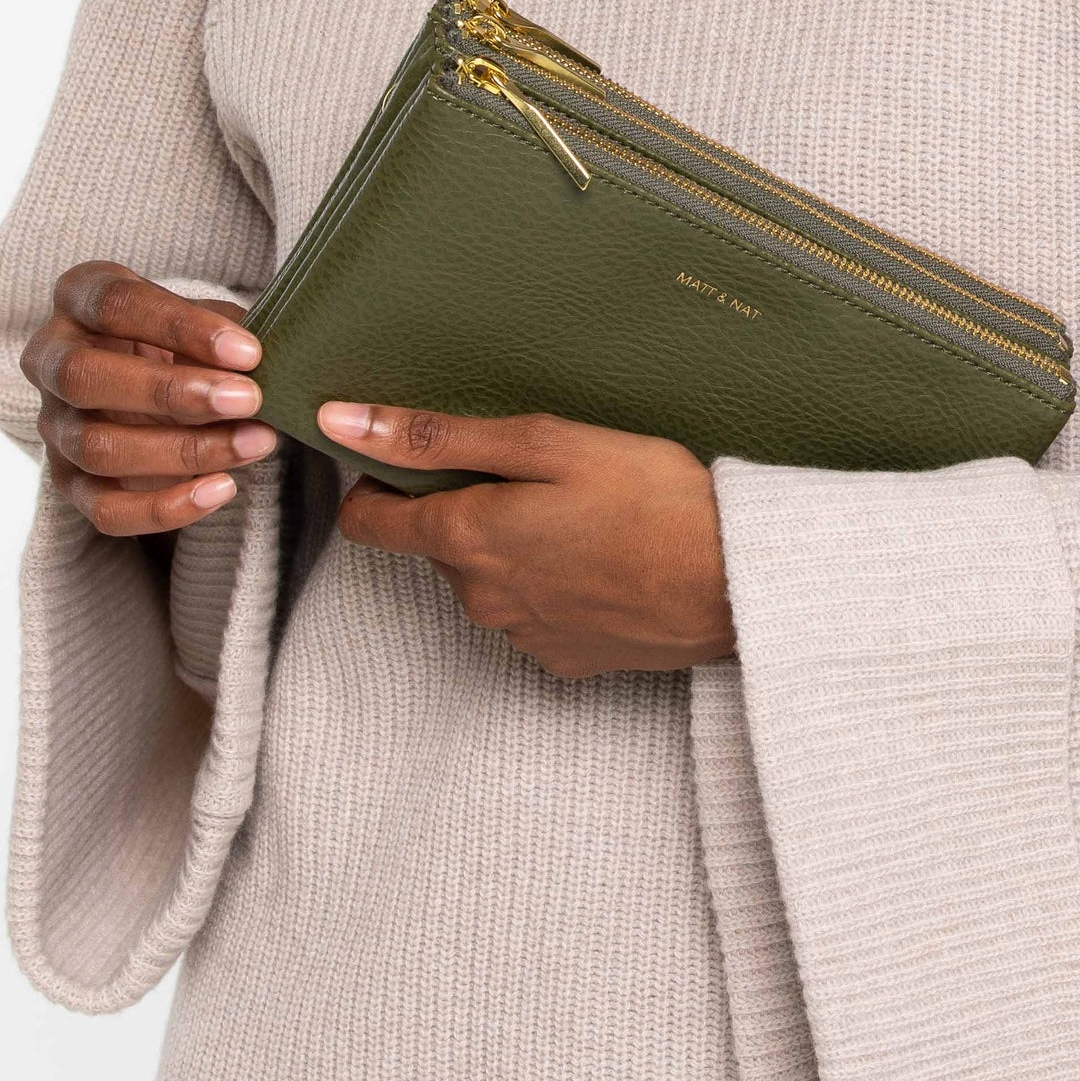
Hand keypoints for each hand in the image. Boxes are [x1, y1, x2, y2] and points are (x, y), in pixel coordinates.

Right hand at [20, 260, 274, 534]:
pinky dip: (165, 506)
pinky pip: (104, 508)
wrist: (152, 388)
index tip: (249, 351)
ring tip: (255, 442)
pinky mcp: (67, 482)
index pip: (115, 304)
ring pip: (97, 447)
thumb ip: (226, 331)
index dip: (180, 326)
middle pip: (85, 377)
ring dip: (183, 451)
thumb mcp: (201, 318)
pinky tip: (222, 488)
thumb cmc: (181, 340)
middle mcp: (51, 359)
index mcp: (79, 297)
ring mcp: (53, 425)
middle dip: (171, 391)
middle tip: (249, 399)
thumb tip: (270, 357)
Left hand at [317, 405, 733, 679]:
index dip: (380, 485)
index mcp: (466, 537)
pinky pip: (534, 615)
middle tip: (538, 474)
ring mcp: (522, 635)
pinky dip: (553, 587)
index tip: (419, 459)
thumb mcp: (546, 443)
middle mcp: (480, 598)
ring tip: (583, 516)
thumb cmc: (652, 499)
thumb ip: (440, 436)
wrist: (735, 584)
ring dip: (513, 548)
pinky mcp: (564, 659)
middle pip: (438, 546)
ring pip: (487, 580)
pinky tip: (603, 562)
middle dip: (468, 508)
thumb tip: (345, 421)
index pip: (367, 525)